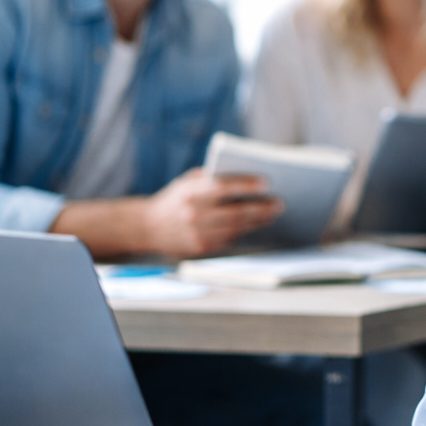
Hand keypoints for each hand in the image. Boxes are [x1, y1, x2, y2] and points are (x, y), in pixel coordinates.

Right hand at [141, 168, 281, 257]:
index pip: (222, 187)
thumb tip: (246, 177)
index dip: (244, 185)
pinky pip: (229, 238)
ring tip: (272, 213)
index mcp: (189, 193)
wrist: (147, 227)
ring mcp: (197, 234)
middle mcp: (193, 215)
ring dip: (257, 221)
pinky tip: (256, 224)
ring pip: (235, 228)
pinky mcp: (201, 248)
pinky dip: (245, 230)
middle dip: (260, 208)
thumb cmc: (175, 198)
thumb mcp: (187, 182)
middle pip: (234, 212)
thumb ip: (211, 178)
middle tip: (278, 203)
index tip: (264, 183)